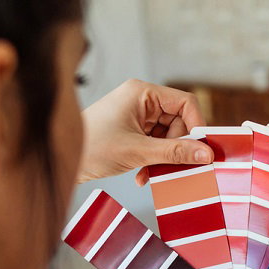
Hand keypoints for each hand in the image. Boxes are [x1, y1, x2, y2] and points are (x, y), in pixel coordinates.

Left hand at [77, 79, 212, 184]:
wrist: (63, 161)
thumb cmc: (91, 147)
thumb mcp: (138, 151)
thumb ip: (174, 152)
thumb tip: (205, 153)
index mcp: (142, 92)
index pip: (185, 103)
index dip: (196, 126)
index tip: (200, 150)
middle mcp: (140, 100)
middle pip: (177, 121)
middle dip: (176, 147)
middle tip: (173, 167)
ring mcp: (135, 115)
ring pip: (167, 135)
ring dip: (163, 157)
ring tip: (151, 174)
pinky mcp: (130, 130)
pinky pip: (154, 143)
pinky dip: (153, 160)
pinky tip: (142, 175)